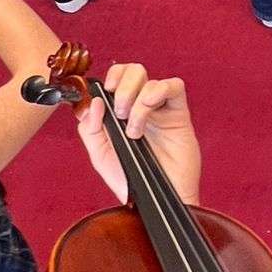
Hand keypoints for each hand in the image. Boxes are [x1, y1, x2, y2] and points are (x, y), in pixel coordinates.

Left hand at [78, 66, 200, 206]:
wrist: (155, 201)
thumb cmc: (132, 180)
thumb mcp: (101, 156)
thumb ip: (91, 129)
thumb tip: (93, 102)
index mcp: (122, 112)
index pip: (117, 78)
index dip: (110, 76)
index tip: (104, 91)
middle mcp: (142, 106)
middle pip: (134, 71)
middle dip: (122, 86)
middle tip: (120, 112)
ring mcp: (161, 109)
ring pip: (150, 79)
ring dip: (137, 100)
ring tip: (134, 128)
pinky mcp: (179, 114)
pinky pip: (174, 86)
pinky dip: (159, 91)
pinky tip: (150, 108)